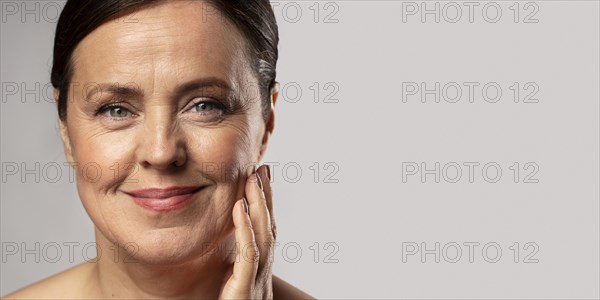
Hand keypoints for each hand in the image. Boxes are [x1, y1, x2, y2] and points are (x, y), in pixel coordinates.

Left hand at [219, 165, 275, 298]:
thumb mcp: (228, 289)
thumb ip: (230, 268)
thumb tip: (225, 242)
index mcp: (257, 273)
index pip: (264, 232)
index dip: (264, 205)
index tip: (262, 179)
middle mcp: (261, 276)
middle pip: (268, 229)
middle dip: (266, 198)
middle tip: (262, 169)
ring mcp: (256, 283)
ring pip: (262, 238)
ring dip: (259, 206)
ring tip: (253, 179)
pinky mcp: (244, 292)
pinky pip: (248, 255)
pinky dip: (245, 229)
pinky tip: (240, 208)